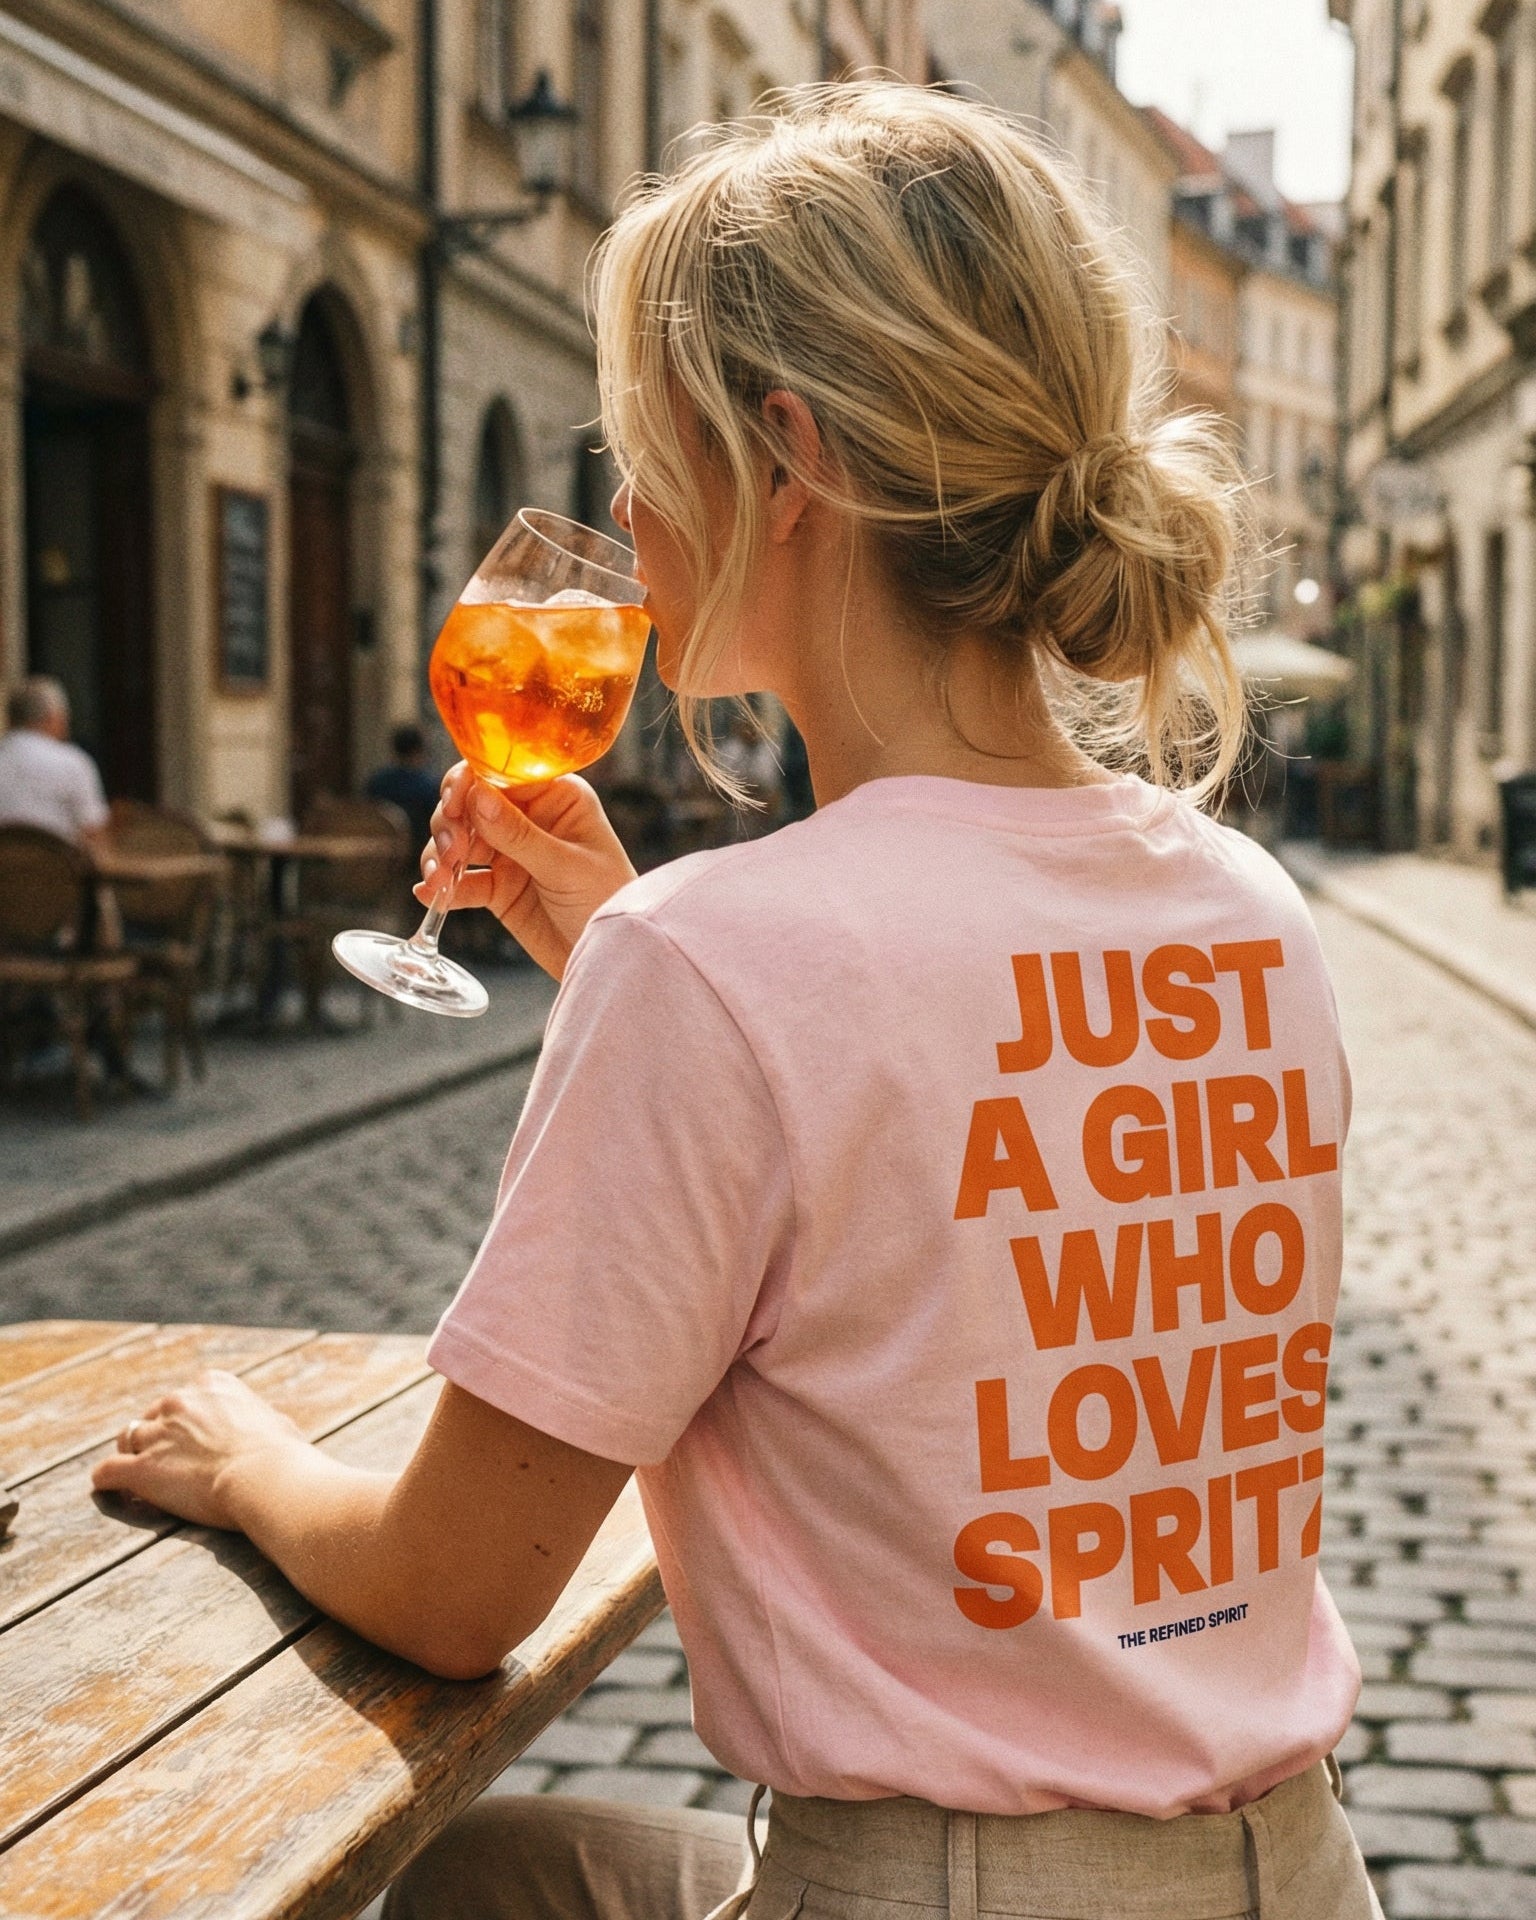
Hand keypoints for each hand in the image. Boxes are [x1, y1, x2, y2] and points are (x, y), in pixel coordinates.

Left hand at [91, 1370, 307, 1529]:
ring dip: (133, 1456)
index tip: (192, 1442)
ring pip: (127, 1440)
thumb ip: (257, 1418)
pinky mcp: (140, 1468)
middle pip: (151, 1416)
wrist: (266, 1478)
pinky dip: (108, 1481)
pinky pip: (106, 1472)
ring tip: (140, 1477)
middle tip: (170, 1463)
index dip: (184, 1423)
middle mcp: (178, 1401)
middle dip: (157, 1437)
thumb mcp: (275, 1422)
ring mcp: (156, 1433)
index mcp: (211, 1384)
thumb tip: (265, 1424)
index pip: (182, 1398)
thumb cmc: (281, 1454)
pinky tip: (112, 1490)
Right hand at [417, 766, 636, 980]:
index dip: (469, 784)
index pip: (501, 774)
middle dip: (451, 824)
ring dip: (442, 856)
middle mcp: (530, 818)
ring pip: (460, 840)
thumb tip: (476, 796)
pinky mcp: (500, 888)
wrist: (612, 955)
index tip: (452, 806)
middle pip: (471, 803)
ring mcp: (512, 853)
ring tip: (440, 879)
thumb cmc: (608, 901)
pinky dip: (444, 886)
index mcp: (556, 797)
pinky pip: (464, 880)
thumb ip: (518, 834)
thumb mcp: (566, 866)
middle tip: (452, 853)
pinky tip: (429, 894)